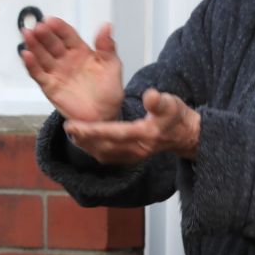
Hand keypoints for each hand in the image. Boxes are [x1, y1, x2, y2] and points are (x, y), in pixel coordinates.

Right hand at [20, 17, 123, 121]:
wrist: (104, 116)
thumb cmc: (108, 91)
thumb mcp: (112, 66)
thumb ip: (107, 46)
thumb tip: (107, 25)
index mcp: (80, 51)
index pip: (67, 35)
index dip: (59, 27)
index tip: (51, 20)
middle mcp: (65, 59)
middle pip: (51, 43)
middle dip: (44, 34)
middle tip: (38, 27)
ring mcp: (56, 72)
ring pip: (41, 56)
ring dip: (33, 45)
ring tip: (28, 34)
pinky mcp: (50, 86)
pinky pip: (38, 74)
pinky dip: (31, 65)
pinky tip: (26, 55)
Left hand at [63, 88, 200, 163]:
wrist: (186, 136)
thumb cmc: (177, 117)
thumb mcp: (172, 104)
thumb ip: (160, 102)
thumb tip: (150, 95)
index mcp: (145, 135)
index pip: (114, 133)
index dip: (93, 130)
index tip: (75, 125)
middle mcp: (137, 149)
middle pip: (104, 147)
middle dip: (84, 138)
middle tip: (68, 127)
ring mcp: (133, 156)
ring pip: (104, 154)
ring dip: (87, 146)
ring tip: (73, 134)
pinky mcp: (131, 158)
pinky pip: (108, 157)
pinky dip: (94, 150)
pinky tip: (85, 142)